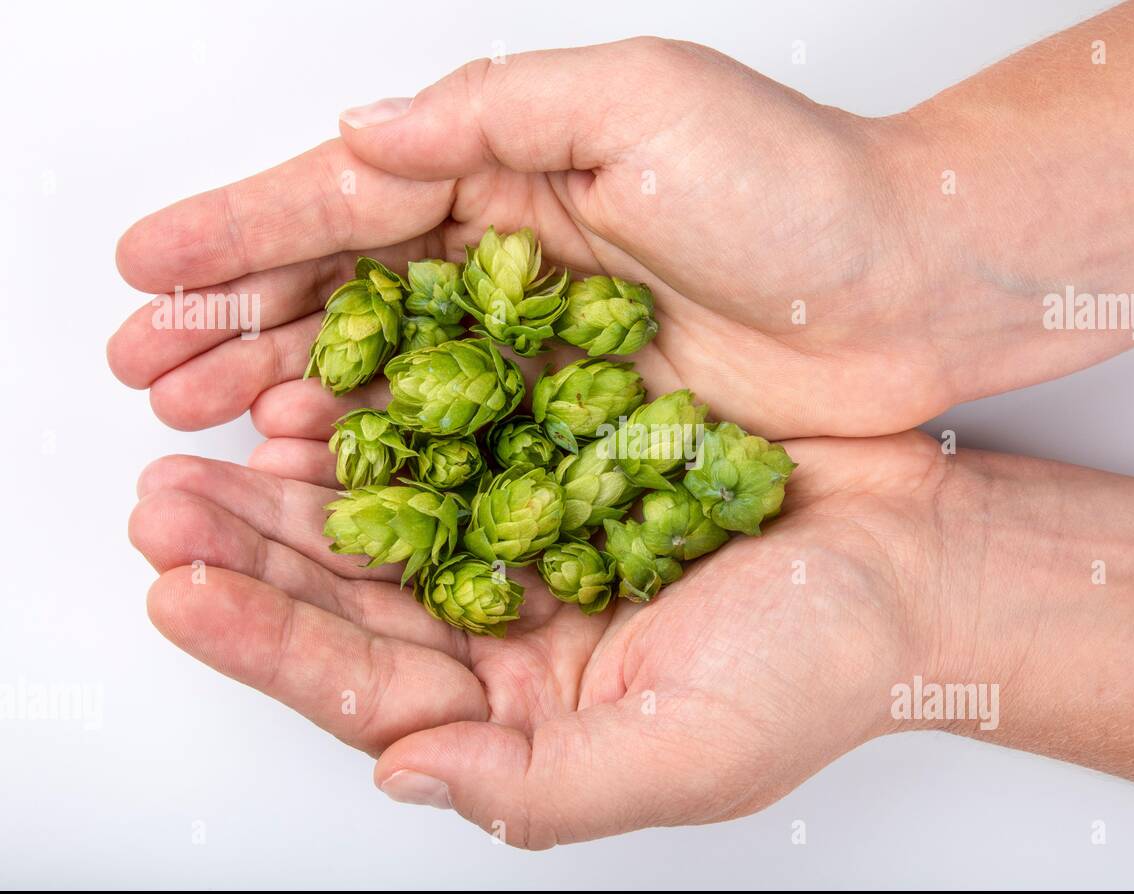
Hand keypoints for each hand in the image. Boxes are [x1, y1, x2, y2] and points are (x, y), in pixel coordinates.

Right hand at [108, 38, 948, 443]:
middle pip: (347, 291)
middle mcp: (513, 254)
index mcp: (512, 165)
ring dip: (292, 394)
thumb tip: (364, 133)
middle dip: (238, 325)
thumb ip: (495, 114)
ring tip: (204, 426)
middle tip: (143, 371)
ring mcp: (543, 343)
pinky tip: (328, 473)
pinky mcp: (584, 417)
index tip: (144, 268)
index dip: (241, 234)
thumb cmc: (799, 187)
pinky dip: (390, 455)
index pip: (348, 198)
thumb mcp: (644, 103)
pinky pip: (463, 437)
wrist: (912, 288)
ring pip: (390, 371)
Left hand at [128, 431, 946, 845]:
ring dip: (304, 486)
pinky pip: (461, 442)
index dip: (271, 645)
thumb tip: (409, 773)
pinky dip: (398, 420)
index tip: (184, 594)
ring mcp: (540, 545)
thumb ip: (540, 786)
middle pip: (358, 601)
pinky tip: (338, 393)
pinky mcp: (569, 467)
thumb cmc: (822, 667)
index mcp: (530, 719)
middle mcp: (519, 639)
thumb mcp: (685, 751)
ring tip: (216, 441)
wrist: (914, 561)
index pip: (372, 690)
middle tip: (166, 505)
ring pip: (392, 518)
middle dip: (254, 558)